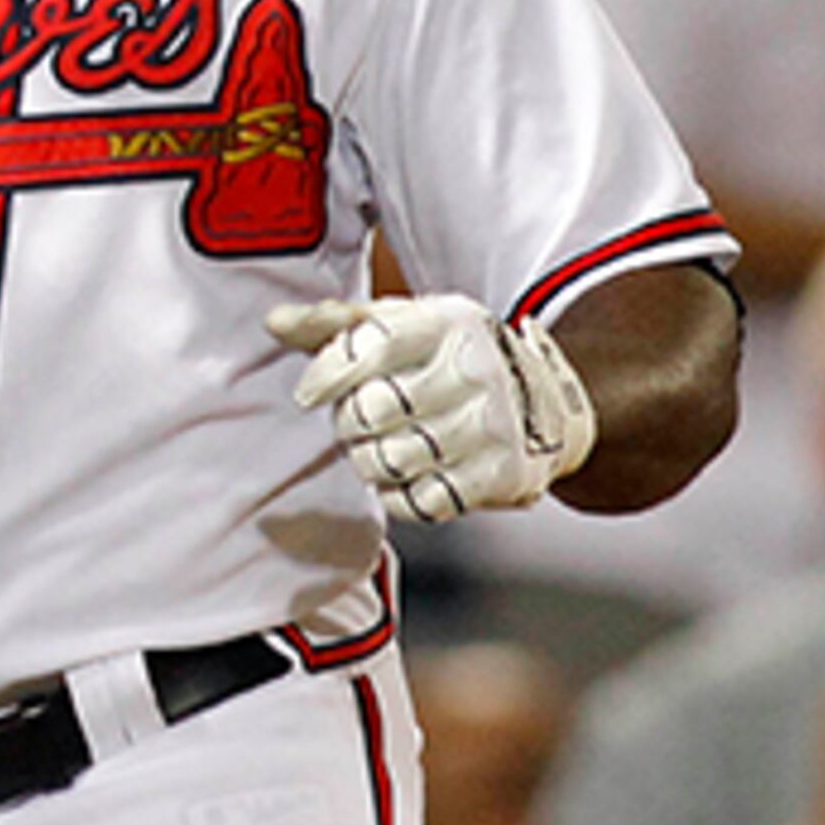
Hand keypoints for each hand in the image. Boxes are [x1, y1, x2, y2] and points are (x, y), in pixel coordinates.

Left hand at [270, 292, 596, 520]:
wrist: (549, 401)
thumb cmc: (450, 357)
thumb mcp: (403, 323)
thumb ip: (336, 323)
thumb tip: (274, 322)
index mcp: (444, 323)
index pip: (367, 348)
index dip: (326, 374)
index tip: (310, 393)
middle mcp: (472, 371)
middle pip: (369, 411)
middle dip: (348, 422)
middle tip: (356, 420)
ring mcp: (488, 426)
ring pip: (388, 460)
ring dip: (368, 460)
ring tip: (379, 446)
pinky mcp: (498, 475)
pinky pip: (420, 502)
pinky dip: (398, 496)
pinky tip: (404, 475)